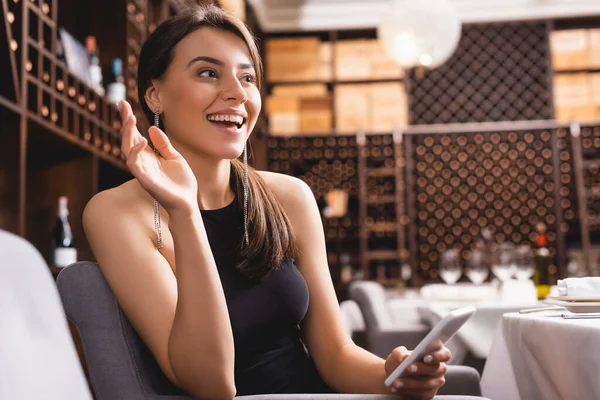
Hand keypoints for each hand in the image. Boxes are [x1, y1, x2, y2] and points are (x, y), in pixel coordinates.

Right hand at [118, 100, 197, 214]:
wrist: (187, 202)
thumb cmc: (181, 182)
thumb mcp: (175, 157)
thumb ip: (164, 144)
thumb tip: (151, 128)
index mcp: (149, 156)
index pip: (135, 135)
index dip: (129, 120)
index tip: (124, 103)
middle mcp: (142, 162)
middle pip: (128, 139)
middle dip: (125, 122)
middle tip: (123, 105)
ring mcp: (142, 170)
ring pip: (127, 149)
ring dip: (127, 133)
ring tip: (130, 118)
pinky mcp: (144, 180)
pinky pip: (134, 164)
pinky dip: (136, 152)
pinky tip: (142, 140)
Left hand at [384, 341, 450, 399]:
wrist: (394, 376)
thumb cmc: (399, 361)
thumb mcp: (397, 354)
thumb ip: (400, 353)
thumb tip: (405, 357)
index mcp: (435, 353)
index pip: (444, 354)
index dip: (437, 356)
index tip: (425, 357)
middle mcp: (439, 367)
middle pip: (436, 369)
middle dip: (421, 369)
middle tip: (408, 368)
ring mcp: (436, 381)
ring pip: (427, 384)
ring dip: (410, 383)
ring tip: (396, 381)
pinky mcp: (429, 393)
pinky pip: (421, 394)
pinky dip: (407, 391)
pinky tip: (397, 388)